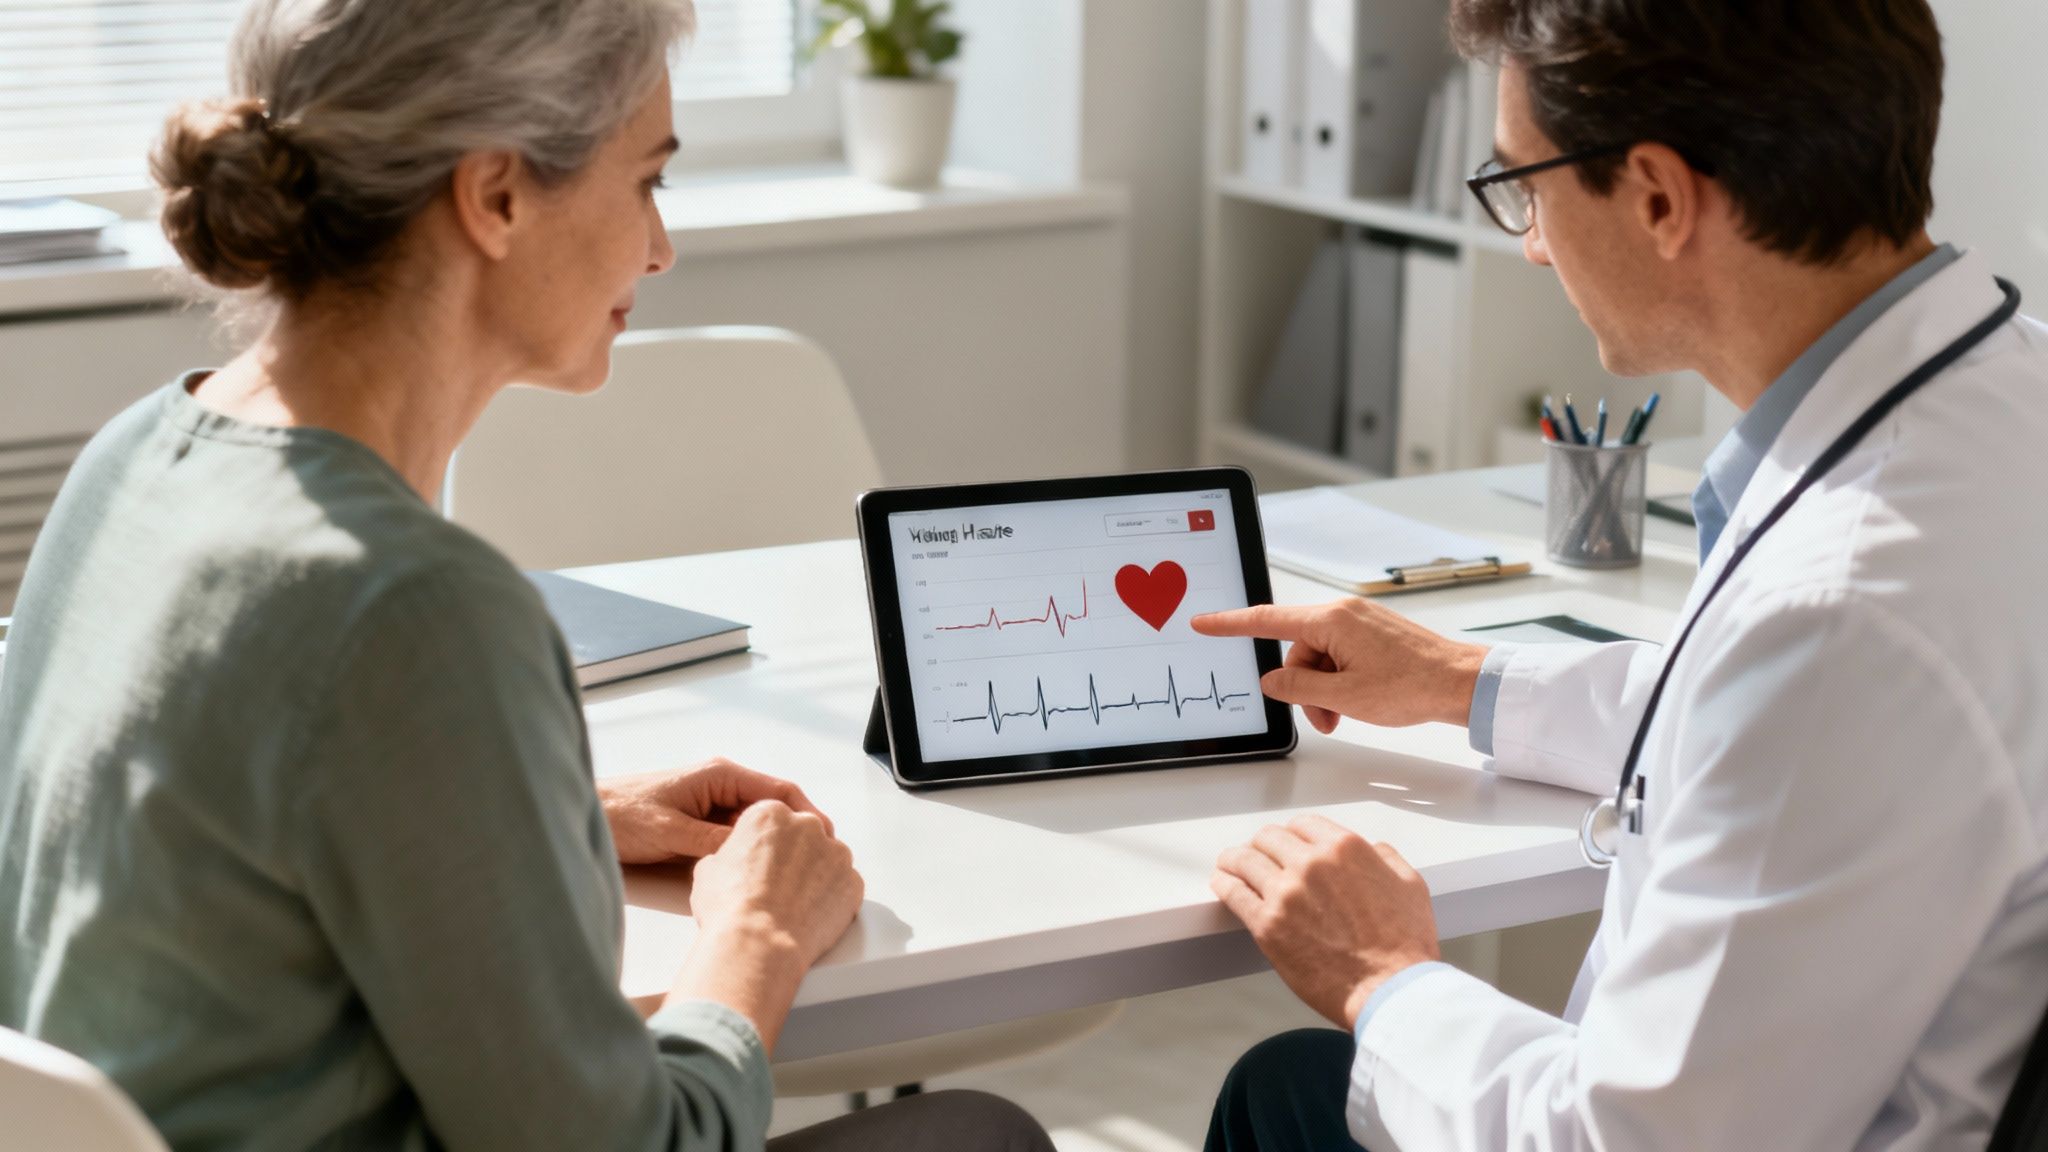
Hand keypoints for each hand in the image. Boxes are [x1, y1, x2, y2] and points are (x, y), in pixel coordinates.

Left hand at [599, 758, 829, 864]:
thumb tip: (751, 855)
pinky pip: (736, 836)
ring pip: (756, 825)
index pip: (779, 790)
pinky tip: (757, 871)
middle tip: (816, 860)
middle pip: (773, 808)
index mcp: (720, 775)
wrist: (588, 816)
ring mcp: (712, 803)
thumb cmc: (622, 813)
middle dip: (795, 832)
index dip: (807, 812)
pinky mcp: (701, 822)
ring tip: (793, 870)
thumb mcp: (672, 831)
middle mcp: (721, 785)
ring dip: (772, 844)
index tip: (825, 836)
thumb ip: (713, 842)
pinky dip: (750, 851)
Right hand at [675, 801, 864, 1050]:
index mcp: (771, 814)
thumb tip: (733, 862)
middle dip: (795, 858)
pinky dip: (832, 899)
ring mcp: (836, 853)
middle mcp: (808, 825)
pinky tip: (812, 916)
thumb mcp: (709, 869)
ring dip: (816, 876)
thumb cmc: (730, 907)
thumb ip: (731, 854)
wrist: (757, 943)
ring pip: (828, 860)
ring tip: (795, 905)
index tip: (763, 865)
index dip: (767, 846)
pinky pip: (845, 886)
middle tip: (778, 887)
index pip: (774, 821)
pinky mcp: (853, 882)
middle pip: (804, 836)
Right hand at [1192, 600, 1486, 733]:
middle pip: (1296, 650)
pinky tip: (1356, 702)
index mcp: (1331, 620)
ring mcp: (1359, 623)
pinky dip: (1339, 682)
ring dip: (1323, 691)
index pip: (1267, 620)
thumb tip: (1273, 682)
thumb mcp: (1345, 696)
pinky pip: (1338, 657)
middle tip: (1323, 718)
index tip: (1204, 622)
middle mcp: (1343, 614)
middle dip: (1301, 687)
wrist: (1462, 683)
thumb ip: (1299, 688)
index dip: (1230, 623)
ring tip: (1344, 715)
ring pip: (1318, 658)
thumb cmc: (1413, 686)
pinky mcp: (1372, 635)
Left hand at [1212, 815, 1439, 1029]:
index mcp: (1345, 849)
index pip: (1303, 825)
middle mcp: (1311, 863)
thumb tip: (1375, 850)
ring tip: (1228, 864)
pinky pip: (1234, 893)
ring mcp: (1286, 893)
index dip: (1292, 834)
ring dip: (1235, 860)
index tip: (1286, 843)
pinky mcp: (1268, 925)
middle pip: (1269, 838)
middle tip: (1257, 855)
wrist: (1390, 990)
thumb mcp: (1410, 886)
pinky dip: (1224, 884)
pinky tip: (1221, 883)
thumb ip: (1387, 859)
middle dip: (1263, 845)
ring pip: (1245, 860)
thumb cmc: (1404, 945)